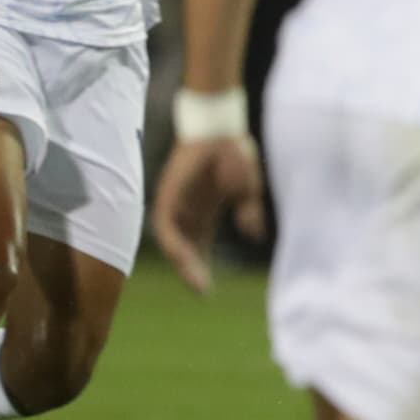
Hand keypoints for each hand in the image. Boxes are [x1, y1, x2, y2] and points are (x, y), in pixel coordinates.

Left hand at [153, 133, 267, 294]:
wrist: (220, 128)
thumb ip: (248, 212)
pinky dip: (174, 244)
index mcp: (205, 209)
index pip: (199, 244)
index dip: (204, 265)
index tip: (209, 288)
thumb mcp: (247, 190)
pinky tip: (185, 259)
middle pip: (186, 247)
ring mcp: (176, 203)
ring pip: (174, 241)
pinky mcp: (168, 195)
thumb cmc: (234, 153)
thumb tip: (254, 235)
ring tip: (196, 281)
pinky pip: (166, 226)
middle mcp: (187, 210)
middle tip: (203, 291)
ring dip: (184, 262)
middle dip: (193, 270)